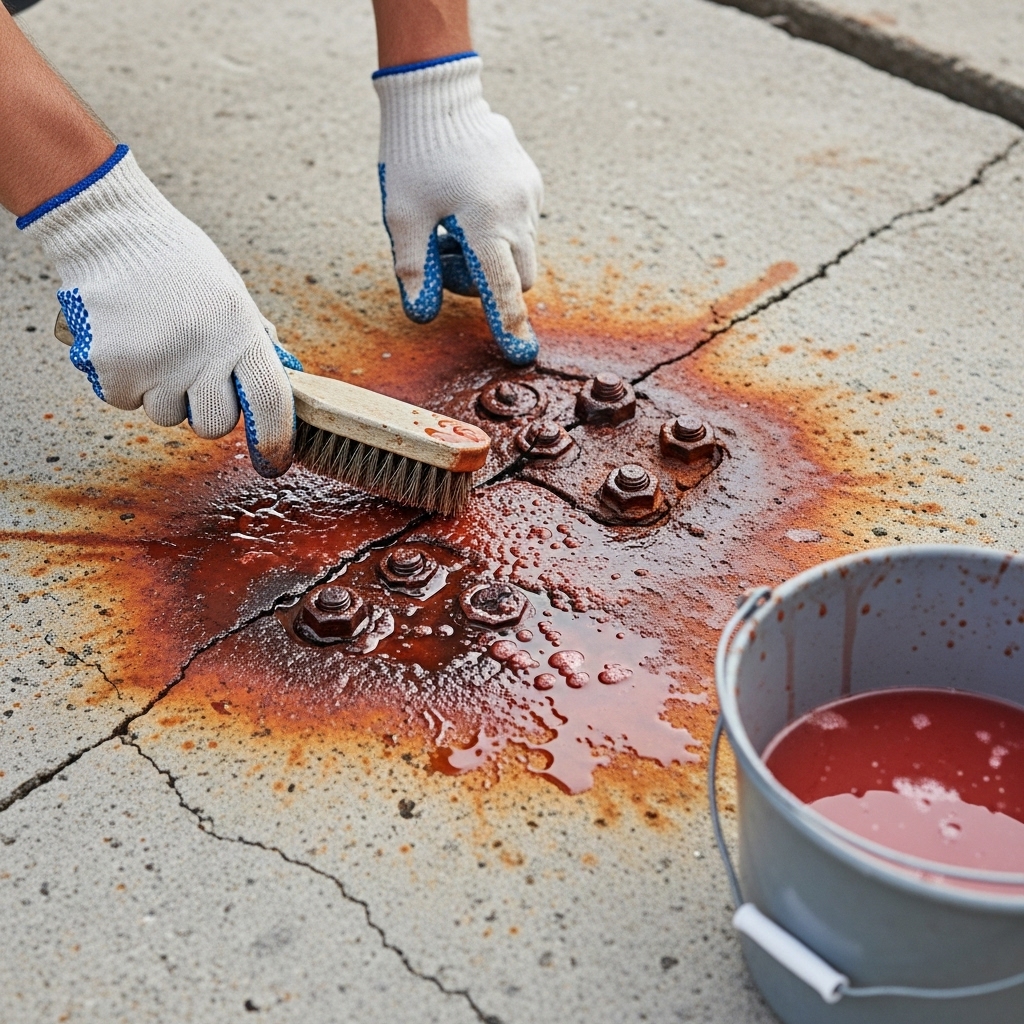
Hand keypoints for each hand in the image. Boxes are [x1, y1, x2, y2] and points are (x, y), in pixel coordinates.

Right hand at [19, 146, 298, 477]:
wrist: (109, 229)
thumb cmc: (177, 263)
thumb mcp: (232, 295)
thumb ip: (254, 342)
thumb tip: (285, 378)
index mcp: (240, 333)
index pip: (271, 403)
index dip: (275, 439)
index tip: (273, 459)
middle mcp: (202, 353)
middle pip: (215, 424)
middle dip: (206, 411)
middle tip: (192, 374)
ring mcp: (155, 364)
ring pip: (166, 415)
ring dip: (160, 392)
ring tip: (153, 343)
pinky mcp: (111, 370)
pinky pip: (124, 401)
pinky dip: (123, 380)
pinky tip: (124, 340)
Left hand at [374, 53, 542, 365]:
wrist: (437, 95)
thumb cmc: (413, 156)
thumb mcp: (402, 216)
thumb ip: (414, 268)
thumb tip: (421, 313)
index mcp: (485, 221)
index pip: (501, 287)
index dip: (507, 323)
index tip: (520, 353)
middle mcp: (517, 210)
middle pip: (518, 277)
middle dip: (487, 283)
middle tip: (445, 255)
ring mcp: (529, 195)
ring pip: (521, 252)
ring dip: (491, 256)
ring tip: (451, 225)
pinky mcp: (532, 182)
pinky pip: (523, 224)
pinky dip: (498, 232)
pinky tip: (466, 204)